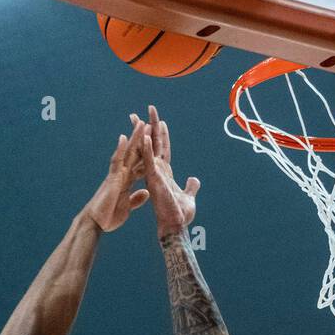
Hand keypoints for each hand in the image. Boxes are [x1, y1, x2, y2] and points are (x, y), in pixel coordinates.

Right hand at [85, 122, 149, 232]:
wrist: (96, 224)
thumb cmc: (108, 217)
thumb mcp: (127, 207)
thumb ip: (136, 199)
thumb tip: (145, 192)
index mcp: (127, 182)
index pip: (139, 165)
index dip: (147, 154)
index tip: (156, 145)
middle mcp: (122, 175)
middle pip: (135, 154)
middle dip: (142, 140)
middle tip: (149, 124)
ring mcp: (116, 175)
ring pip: (127, 153)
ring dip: (134, 138)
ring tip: (141, 123)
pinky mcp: (112, 180)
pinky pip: (117, 162)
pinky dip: (120, 150)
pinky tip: (124, 138)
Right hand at [133, 104, 199, 239]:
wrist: (174, 226)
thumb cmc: (178, 214)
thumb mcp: (188, 196)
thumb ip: (191, 186)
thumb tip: (194, 179)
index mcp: (164, 172)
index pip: (163, 148)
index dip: (161, 134)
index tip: (159, 120)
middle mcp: (157, 170)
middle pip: (153, 143)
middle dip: (151, 125)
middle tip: (148, 108)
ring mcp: (154, 174)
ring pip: (148, 149)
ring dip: (145, 132)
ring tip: (141, 116)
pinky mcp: (153, 180)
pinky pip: (149, 161)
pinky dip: (147, 148)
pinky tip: (144, 135)